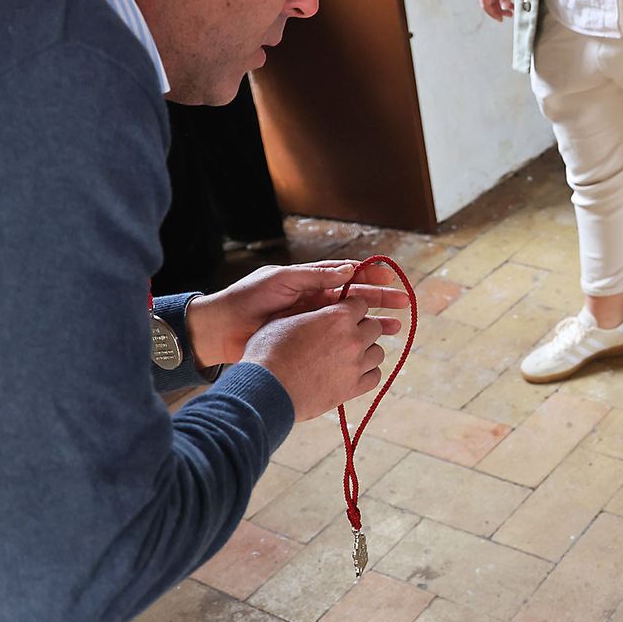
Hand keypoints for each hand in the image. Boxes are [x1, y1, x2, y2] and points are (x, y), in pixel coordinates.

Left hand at [186, 260, 407, 367]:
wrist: (217, 330)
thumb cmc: (246, 299)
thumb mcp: (281, 280)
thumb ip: (315, 276)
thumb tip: (350, 270)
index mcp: (310, 282)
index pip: (349, 276)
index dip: (372, 278)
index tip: (391, 282)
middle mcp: (315, 301)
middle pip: (356, 299)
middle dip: (381, 302)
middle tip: (404, 307)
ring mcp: (311, 323)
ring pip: (350, 322)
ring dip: (373, 324)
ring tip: (395, 330)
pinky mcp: (305, 343)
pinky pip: (335, 342)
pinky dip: (353, 345)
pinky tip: (368, 351)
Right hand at [240, 298, 393, 420]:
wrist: (265, 390)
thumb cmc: (268, 353)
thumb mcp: (283, 320)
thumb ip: (309, 311)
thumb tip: (318, 307)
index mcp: (338, 317)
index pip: (361, 304)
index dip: (350, 308)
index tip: (343, 315)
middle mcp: (353, 338)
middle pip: (374, 327)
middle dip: (361, 328)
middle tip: (344, 336)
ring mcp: (356, 365)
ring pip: (378, 352)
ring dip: (366, 351)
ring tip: (348, 355)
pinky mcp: (353, 388)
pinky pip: (374, 376)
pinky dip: (367, 373)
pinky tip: (352, 372)